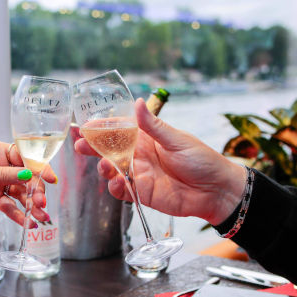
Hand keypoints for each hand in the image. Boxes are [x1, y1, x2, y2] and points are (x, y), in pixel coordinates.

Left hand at [0, 140, 54, 230]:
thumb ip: (4, 176)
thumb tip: (28, 175)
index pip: (24, 157)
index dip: (39, 168)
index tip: (51, 179)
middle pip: (25, 178)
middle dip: (35, 191)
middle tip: (41, 203)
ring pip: (19, 194)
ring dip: (30, 205)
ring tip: (41, 217)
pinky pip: (9, 206)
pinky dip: (18, 214)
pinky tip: (27, 222)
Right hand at [75, 98, 245, 224]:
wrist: (216, 190)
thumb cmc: (201, 160)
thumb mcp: (176, 139)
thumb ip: (153, 126)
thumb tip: (138, 103)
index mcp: (147, 138)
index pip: (119, 130)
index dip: (101, 128)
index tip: (85, 125)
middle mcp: (139, 156)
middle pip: (109, 151)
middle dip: (93, 148)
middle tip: (79, 146)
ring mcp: (139, 175)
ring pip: (112, 171)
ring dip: (103, 168)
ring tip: (104, 165)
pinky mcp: (142, 193)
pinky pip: (122, 190)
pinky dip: (115, 187)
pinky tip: (116, 182)